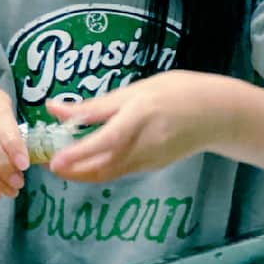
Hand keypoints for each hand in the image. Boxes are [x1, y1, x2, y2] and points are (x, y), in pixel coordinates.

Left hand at [45, 71, 229, 181]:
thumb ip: (95, 104)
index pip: (105, 140)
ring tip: (57, 162)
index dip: (78, 153)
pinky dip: (96, 169)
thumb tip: (54, 108)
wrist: (219, 114)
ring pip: (107, 172)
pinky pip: (118, 171)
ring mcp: (149, 160)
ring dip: (80, 172)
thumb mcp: (134, 90)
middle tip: (44, 162)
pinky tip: (81, 160)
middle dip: (70, 169)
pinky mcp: (151, 166)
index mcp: (140, 118)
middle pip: (101, 166)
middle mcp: (144, 144)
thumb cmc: (176, 92)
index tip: (54, 161)